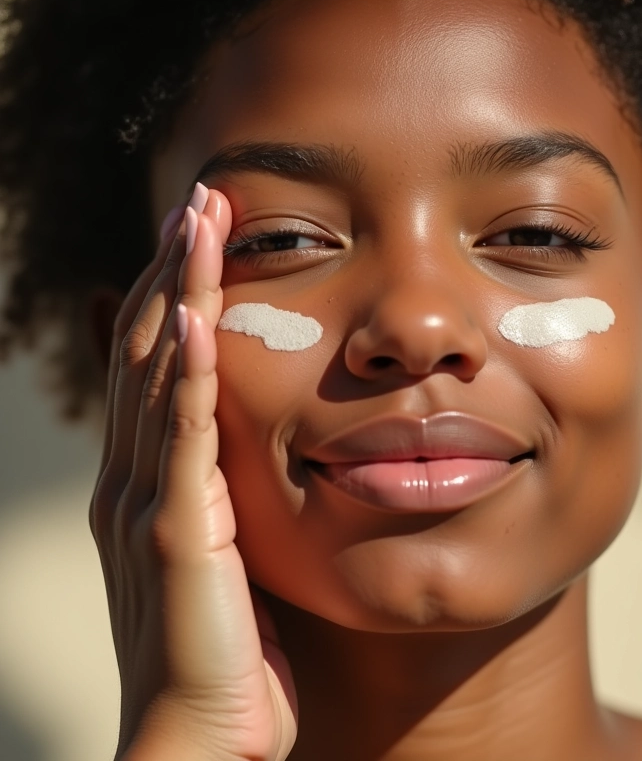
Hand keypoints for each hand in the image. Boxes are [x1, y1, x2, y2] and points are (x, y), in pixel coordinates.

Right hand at [89, 186, 297, 760]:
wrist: (199, 736)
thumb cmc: (224, 650)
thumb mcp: (224, 553)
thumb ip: (223, 495)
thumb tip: (242, 448)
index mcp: (154, 478)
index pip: (158, 362)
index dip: (175, 292)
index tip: (203, 232)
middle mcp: (137, 476)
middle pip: (146, 347)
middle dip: (170, 268)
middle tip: (197, 197)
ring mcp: (150, 501)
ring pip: (157, 374)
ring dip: (175, 291)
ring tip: (195, 219)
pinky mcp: (178, 534)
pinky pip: (181, 438)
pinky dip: (182, 372)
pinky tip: (190, 314)